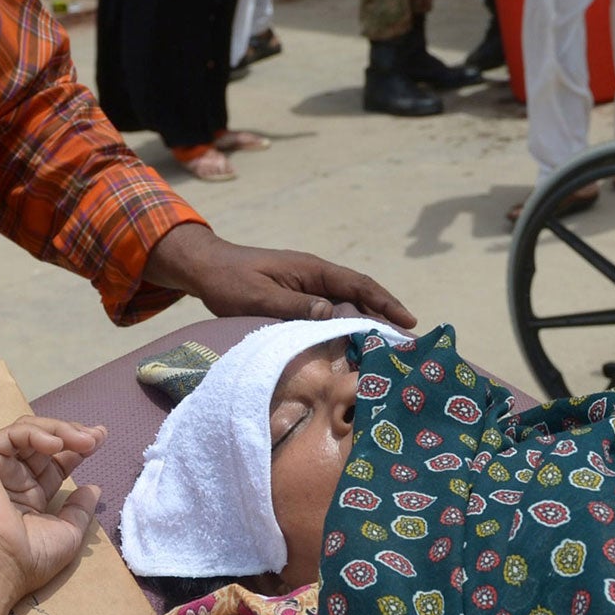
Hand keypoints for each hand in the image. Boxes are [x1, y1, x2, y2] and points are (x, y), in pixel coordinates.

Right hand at [0, 418, 105, 600]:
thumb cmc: (28, 558)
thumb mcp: (67, 533)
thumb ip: (80, 509)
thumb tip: (94, 488)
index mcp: (29, 496)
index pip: (54, 462)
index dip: (77, 448)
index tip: (100, 440)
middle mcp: (11, 479)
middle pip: (43, 442)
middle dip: (72, 434)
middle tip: (97, 436)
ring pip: (27, 433)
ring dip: (60, 431)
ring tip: (84, 440)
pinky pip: (10, 435)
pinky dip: (36, 433)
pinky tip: (57, 444)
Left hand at [143, 222, 414, 327]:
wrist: (206, 267)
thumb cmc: (230, 281)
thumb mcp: (260, 296)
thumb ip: (294, 305)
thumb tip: (332, 314)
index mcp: (312, 270)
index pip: (358, 285)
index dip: (385, 302)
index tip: (408, 320)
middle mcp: (316, 276)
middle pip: (360, 295)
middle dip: (385, 315)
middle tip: (409, 342)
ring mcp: (308, 286)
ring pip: (347, 305)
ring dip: (368, 323)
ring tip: (389, 347)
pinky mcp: (298, 297)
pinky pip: (330, 311)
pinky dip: (346, 326)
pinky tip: (353, 344)